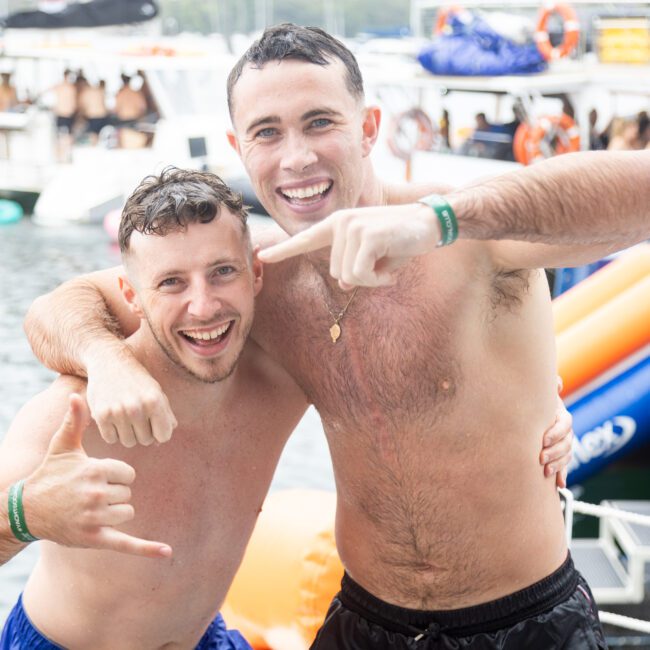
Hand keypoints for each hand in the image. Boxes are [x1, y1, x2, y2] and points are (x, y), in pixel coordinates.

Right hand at [23, 394, 171, 558]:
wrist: (26, 511)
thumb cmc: (50, 474)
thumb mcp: (63, 446)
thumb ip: (74, 421)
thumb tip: (77, 395)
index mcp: (94, 470)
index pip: (128, 473)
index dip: (116, 475)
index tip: (97, 477)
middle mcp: (95, 494)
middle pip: (128, 493)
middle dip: (114, 494)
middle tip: (89, 495)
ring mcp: (94, 518)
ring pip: (128, 513)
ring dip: (116, 512)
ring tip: (92, 509)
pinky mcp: (94, 539)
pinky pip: (127, 544)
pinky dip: (148, 549)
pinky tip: (167, 552)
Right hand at [86, 348, 176, 446]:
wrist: (109, 362)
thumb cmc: (137, 380)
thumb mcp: (156, 392)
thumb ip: (165, 415)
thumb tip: (162, 441)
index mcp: (154, 401)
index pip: (164, 436)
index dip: (159, 432)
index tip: (154, 425)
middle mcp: (137, 408)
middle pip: (145, 441)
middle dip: (144, 432)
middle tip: (138, 418)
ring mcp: (118, 412)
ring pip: (128, 442)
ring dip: (128, 433)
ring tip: (126, 417)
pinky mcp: (101, 415)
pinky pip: (111, 439)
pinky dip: (112, 432)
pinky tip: (113, 417)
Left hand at [258, 203, 440, 289]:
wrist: (431, 221)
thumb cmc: (402, 240)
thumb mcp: (375, 257)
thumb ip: (355, 267)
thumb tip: (343, 284)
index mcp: (338, 225)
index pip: (306, 239)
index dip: (284, 250)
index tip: (262, 256)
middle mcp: (341, 222)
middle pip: (337, 274)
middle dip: (363, 278)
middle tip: (384, 264)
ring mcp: (352, 227)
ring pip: (350, 277)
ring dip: (373, 278)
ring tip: (389, 261)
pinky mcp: (365, 236)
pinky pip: (362, 275)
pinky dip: (380, 278)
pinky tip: (393, 266)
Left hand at [539, 387, 573, 487]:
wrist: (527, 414)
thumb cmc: (530, 402)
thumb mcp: (536, 394)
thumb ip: (546, 387)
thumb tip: (557, 383)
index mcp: (561, 415)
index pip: (565, 424)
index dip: (556, 432)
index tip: (543, 439)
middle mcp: (565, 430)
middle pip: (567, 442)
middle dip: (554, 451)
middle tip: (540, 457)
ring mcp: (563, 443)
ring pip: (566, 455)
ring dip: (558, 464)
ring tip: (545, 470)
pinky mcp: (558, 455)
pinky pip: (564, 466)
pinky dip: (562, 475)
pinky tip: (559, 485)